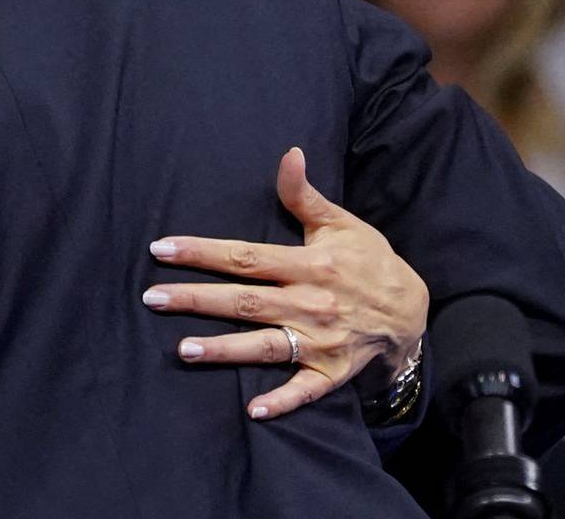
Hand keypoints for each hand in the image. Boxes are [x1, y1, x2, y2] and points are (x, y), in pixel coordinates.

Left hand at [143, 147, 428, 420]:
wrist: (413, 310)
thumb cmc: (370, 261)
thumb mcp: (341, 223)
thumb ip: (305, 195)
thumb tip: (289, 154)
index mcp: (309, 265)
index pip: (245, 256)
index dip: (202, 252)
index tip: (162, 248)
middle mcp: (311, 303)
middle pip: (244, 301)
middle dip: (196, 299)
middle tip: (152, 298)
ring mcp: (321, 341)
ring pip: (265, 345)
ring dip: (224, 349)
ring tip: (183, 350)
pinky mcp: (331, 372)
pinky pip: (304, 390)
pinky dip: (281, 401)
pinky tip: (252, 411)